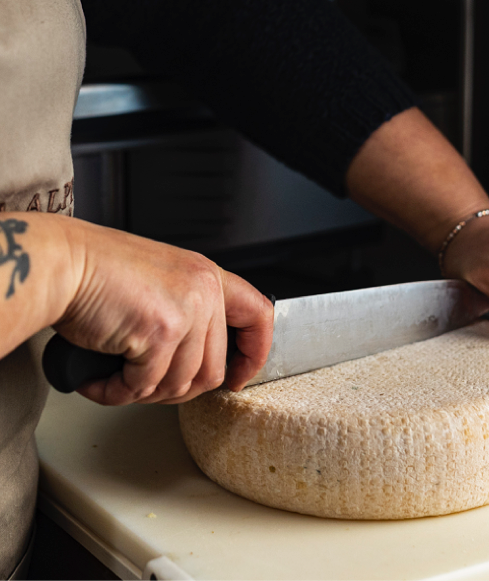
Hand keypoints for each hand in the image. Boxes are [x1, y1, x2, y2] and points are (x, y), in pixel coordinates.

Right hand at [54, 218, 273, 404]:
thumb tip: (196, 361)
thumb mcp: (162, 281)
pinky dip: (116, 393)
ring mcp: (186, 311)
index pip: (259, 316)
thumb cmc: (98, 272)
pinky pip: (144, 386)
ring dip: (143, 394)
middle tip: (145, 387)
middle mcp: (205, 291)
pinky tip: (99, 381)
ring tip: (117, 382)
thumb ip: (189, 311)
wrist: (61, 264)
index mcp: (209, 276)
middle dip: (176, 391)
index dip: (254, 354)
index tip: (240, 377)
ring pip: (181, 384)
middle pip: (213, 369)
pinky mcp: (160, 332)